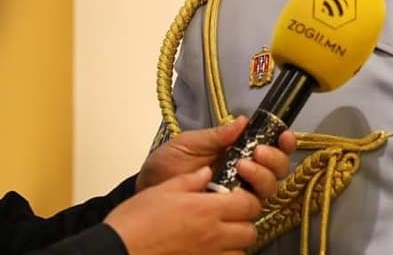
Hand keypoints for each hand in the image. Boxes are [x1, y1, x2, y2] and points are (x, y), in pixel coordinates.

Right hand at [106, 166, 259, 254]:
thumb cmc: (134, 222)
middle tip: (231, 217)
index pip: (249, 204)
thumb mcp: (163, 189)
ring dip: (235, 244)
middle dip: (244, 223)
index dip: (247, 199)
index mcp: (207, 210)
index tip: (238, 197)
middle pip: (248, 231)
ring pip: (240, 252)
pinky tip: (211, 250)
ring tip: (222, 236)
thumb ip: (191, 179)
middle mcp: (212, 235)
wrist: (115, 250)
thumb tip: (207, 172)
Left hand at [137, 117, 295, 200]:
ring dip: (262, 176)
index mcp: (240, 152)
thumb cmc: (167, 165)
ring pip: (270, 189)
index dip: (284, 143)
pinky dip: (249, 201)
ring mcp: (240, 195)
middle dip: (274, 159)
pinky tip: (234, 191)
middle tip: (257, 153)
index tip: (282, 136)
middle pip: (279, 170)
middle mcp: (246, 175)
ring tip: (243, 167)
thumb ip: (216, 135)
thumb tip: (243, 121)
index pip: (272, 147)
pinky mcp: (231, 215)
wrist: (148, 192)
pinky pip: (251, 211)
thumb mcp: (189, 143)